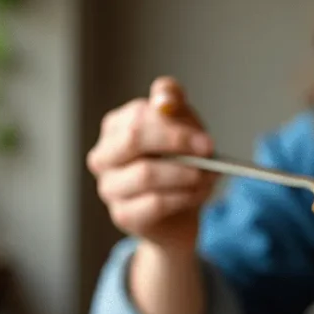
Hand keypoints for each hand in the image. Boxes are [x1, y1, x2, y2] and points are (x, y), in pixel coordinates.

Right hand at [87, 77, 216, 252]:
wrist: (179, 212)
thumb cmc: (178, 162)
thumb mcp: (181, 125)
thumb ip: (173, 102)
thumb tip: (164, 99)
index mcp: (116, 126)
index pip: (139, 115)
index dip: (174, 127)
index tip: (206, 140)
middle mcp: (104, 155)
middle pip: (133, 138)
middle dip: (176, 143)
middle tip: (209, 152)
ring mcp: (109, 186)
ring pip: (145, 174)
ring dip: (185, 175)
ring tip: (207, 176)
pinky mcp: (123, 214)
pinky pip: (154, 203)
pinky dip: (183, 197)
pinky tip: (197, 194)